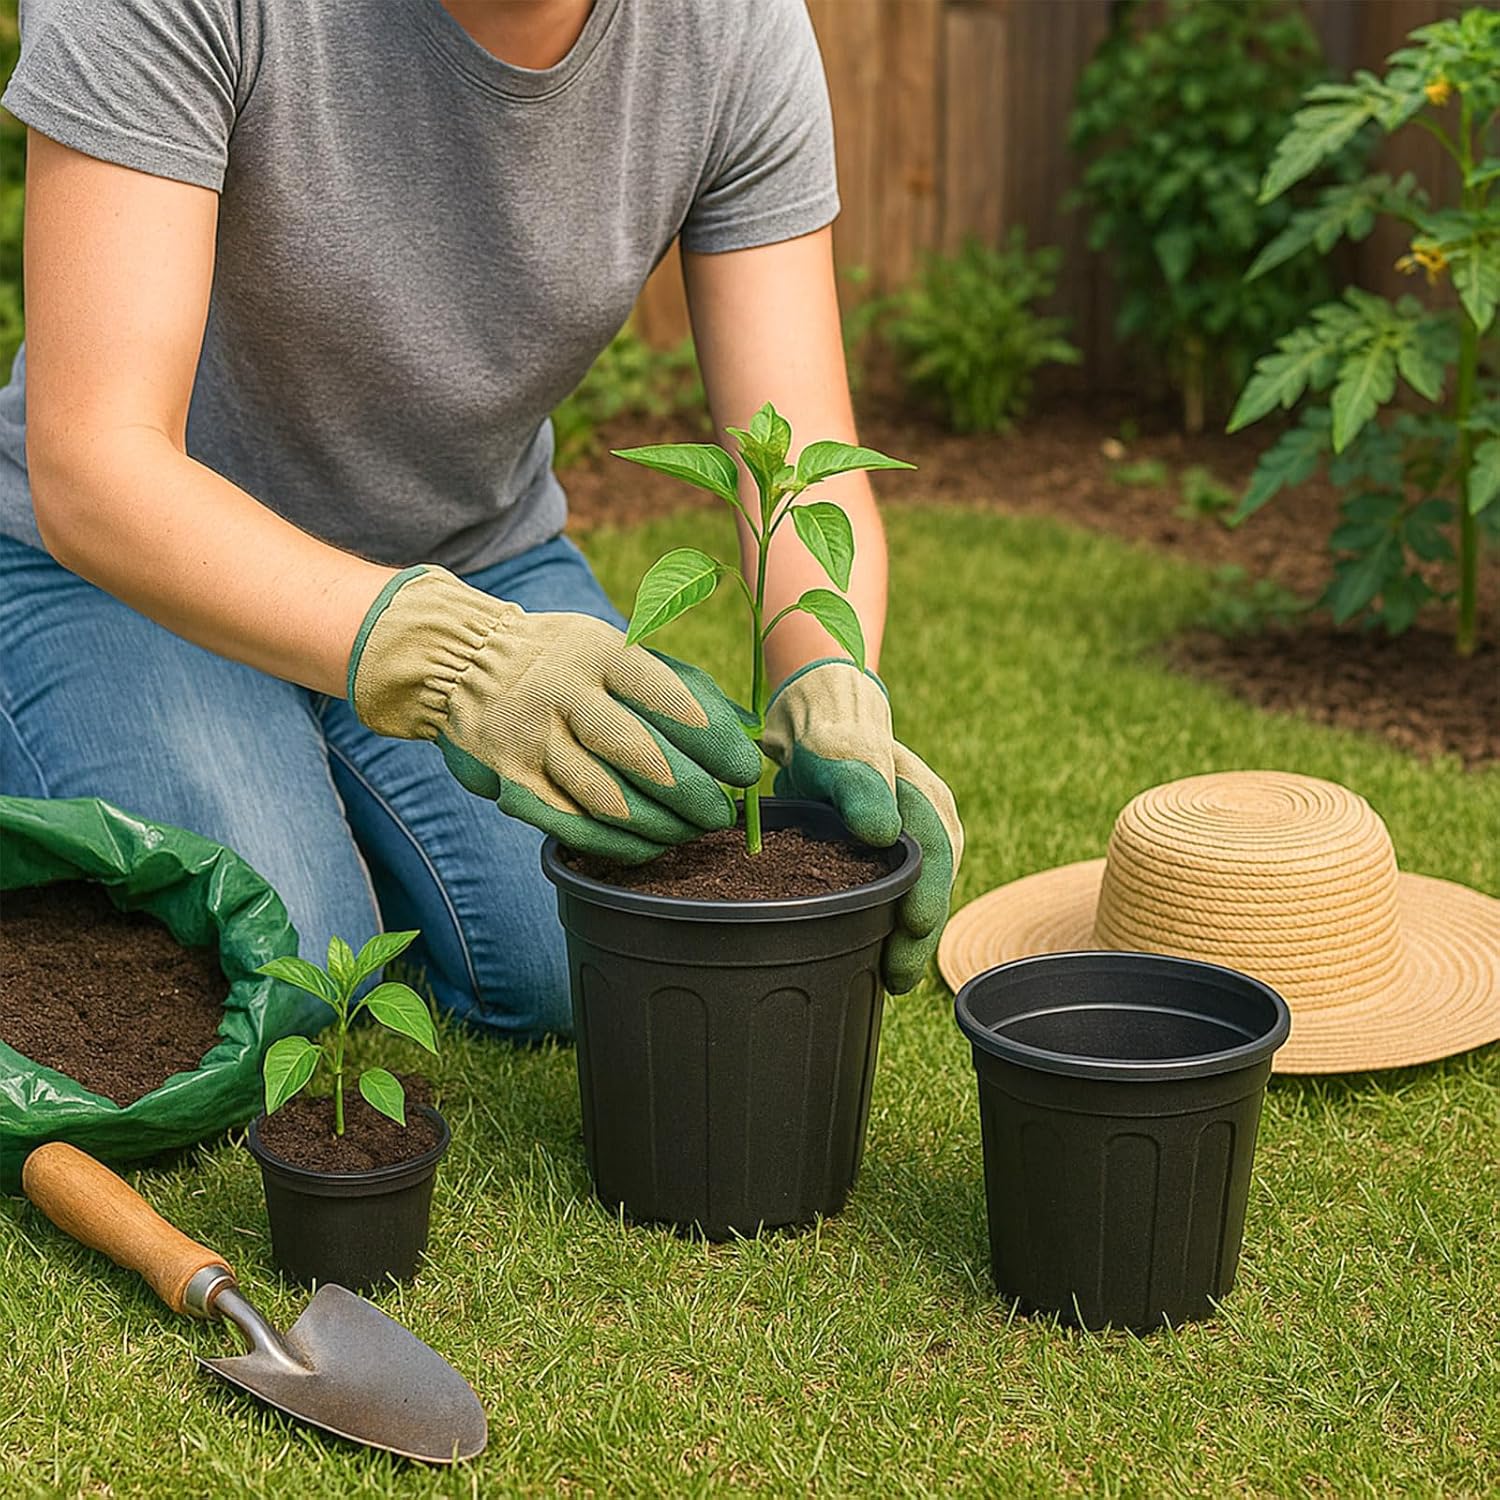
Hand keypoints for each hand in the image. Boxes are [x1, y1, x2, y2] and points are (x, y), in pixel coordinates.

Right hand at [348, 567, 762, 861]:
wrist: (461, 660)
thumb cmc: (565, 660)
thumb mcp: (612, 647)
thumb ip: (674, 684)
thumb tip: (743, 731)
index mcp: (599, 652)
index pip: (670, 700)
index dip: (716, 742)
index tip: (744, 771)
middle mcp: (562, 693)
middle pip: (643, 757)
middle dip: (694, 795)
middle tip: (720, 814)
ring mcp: (531, 740)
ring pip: (610, 801)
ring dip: (662, 826)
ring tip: (690, 832)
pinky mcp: (510, 781)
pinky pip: (575, 828)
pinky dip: (620, 846)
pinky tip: (649, 847)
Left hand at [763, 659, 962, 993]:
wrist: (818, 724)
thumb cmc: (830, 736)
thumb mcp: (840, 754)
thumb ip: (858, 787)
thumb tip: (881, 832)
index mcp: (927, 802)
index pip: (937, 858)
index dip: (928, 897)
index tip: (915, 928)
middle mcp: (930, 827)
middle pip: (933, 888)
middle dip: (919, 937)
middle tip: (897, 978)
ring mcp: (913, 845)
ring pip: (918, 898)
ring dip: (907, 939)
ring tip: (891, 979)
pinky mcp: (889, 858)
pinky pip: (899, 896)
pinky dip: (891, 925)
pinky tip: (874, 954)